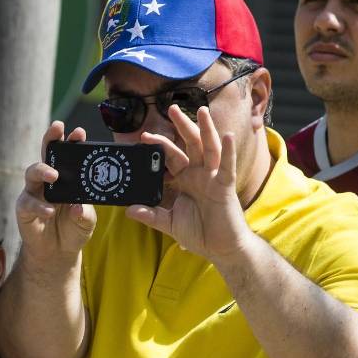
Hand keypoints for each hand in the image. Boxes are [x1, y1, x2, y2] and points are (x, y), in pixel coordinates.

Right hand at [16, 121, 96, 260]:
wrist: (58, 253)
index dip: (73, 141)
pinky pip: (28, 202)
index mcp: (67, 177)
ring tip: (54, 175)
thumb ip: (84, 214)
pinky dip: (39, 206)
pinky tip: (50, 211)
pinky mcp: (23, 207)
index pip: (69, 155)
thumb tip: (77, 207)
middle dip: (51, 138)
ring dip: (43, 170)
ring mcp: (34, 192)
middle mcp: (49, 179)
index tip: (79, 132)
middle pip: (47, 153)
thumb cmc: (74, 230)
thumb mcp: (86, 222)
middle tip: (58, 128)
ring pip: (33, 171)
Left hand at [129, 105, 252, 262]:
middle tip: (172, 108)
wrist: (220, 249)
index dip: (159, 146)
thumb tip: (129, 210)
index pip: (171, 157)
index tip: (143, 137)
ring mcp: (213, 178)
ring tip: (202, 110)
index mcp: (185, 179)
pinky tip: (228, 135)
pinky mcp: (225, 186)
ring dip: (206, 128)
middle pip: (190, 144)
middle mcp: (200, 174)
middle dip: (182, 126)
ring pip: (210, 148)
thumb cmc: (199, 233)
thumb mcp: (169, 223)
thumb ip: (151, 215)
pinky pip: (227, 165)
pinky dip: (228, 150)